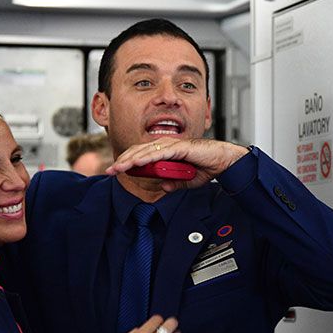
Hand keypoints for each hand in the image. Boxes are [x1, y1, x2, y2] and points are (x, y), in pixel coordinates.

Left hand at [107, 138, 248, 191]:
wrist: (222, 162)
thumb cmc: (206, 167)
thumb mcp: (185, 180)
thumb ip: (173, 183)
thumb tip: (162, 187)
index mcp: (166, 151)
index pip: (141, 154)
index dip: (126, 161)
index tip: (115, 171)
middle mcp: (166, 145)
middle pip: (138, 151)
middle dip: (122, 161)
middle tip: (109, 170)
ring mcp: (172, 145)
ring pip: (145, 151)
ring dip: (130, 160)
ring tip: (118, 168)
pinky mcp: (179, 148)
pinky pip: (159, 154)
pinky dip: (146, 158)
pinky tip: (136, 163)